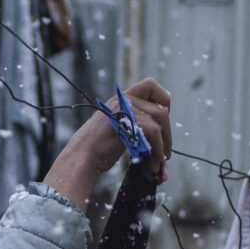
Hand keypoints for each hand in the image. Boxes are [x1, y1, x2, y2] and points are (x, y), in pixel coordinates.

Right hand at [44, 76, 170, 204]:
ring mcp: (124, 107)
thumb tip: (162, 134)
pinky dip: (157, 149)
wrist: (81, 156)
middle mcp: (124, 99)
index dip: (162, 102)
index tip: (162, 123)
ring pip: (159, 119)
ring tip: (158, 161)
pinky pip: (153, 131)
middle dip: (167, 133)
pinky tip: (152, 163)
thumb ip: (136, 123)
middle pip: (160, 108)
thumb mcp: (119, 128)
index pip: (151, 85)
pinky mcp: (126, 119)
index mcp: (122, 99)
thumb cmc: (98, 148)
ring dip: (163, 144)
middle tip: (165, 152)